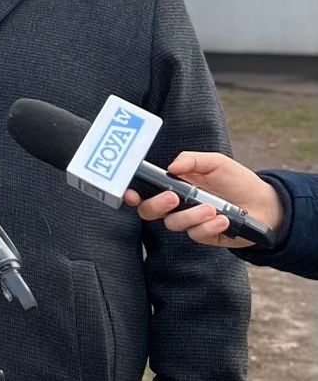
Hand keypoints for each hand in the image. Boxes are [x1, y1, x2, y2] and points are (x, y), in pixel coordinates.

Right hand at [123, 151, 282, 247]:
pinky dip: (209, 227)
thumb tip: (171, 167)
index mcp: (173, 185)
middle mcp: (176, 205)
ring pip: (173, 224)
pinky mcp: (203, 235)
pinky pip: (196, 234)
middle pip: (149, 211)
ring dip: (191, 216)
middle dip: (157, 205)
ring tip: (213, 209)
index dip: (132, 194)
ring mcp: (189, 222)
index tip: (131, 193)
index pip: (145, 191)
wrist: (265, 203)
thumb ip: (192, 160)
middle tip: (173, 198)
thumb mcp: (216, 162)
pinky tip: (223, 220)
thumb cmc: (237, 180)